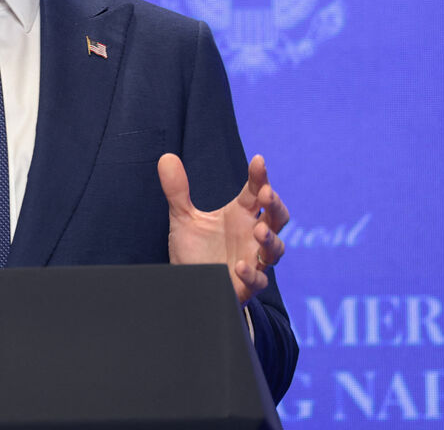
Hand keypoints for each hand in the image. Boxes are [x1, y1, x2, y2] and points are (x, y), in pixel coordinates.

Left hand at [157, 153, 288, 303]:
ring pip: (275, 249)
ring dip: (271, 240)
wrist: (190, 286)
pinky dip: (252, 274)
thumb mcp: (183, 219)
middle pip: (277, 217)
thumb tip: (166, 157)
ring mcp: (252, 260)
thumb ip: (178, 191)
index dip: (259, 176)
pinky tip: (240, 266)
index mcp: (240, 215)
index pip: (256, 191)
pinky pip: (257, 280)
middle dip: (276, 205)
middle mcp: (251, 235)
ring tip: (259, 230)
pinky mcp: (246, 286)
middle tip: (266, 193)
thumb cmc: (195, 251)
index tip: (257, 160)